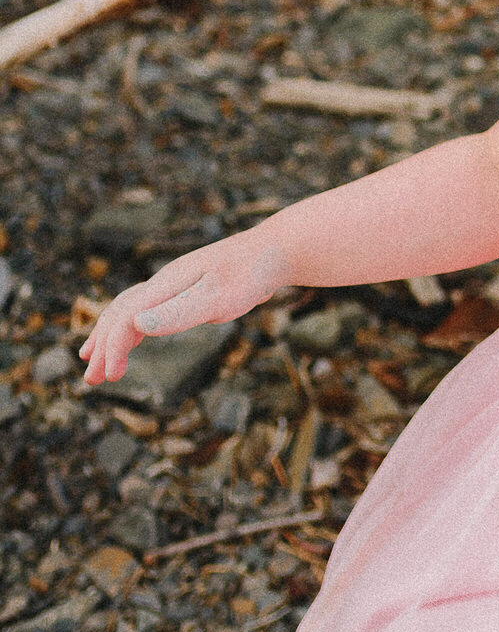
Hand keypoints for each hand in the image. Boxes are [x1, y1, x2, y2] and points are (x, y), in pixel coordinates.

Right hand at [78, 230, 292, 386]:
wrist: (275, 251)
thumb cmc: (249, 274)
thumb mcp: (217, 298)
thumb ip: (179, 313)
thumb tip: (137, 326)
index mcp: (166, 284)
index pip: (126, 318)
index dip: (113, 347)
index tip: (111, 377)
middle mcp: (164, 282)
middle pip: (120, 313)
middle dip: (103, 346)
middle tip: (90, 381)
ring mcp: (175, 284)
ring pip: (130, 310)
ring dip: (111, 337)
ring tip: (96, 363)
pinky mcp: (187, 289)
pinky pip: (149, 308)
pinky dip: (133, 327)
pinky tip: (133, 339)